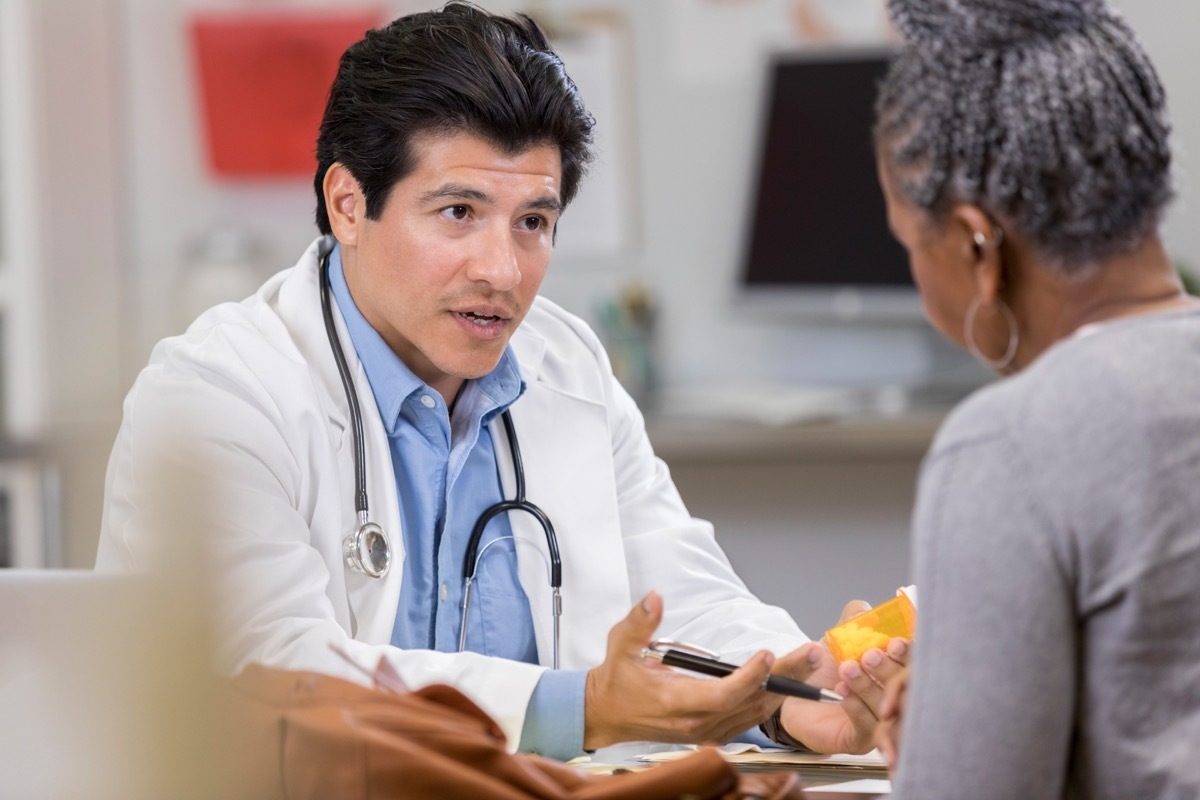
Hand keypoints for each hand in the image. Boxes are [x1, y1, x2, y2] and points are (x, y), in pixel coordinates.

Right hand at [583, 592, 796, 749]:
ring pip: (755, 713)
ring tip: (807, 662)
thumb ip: (641, 621)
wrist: (607, 714)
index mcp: (676, 701)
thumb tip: (655, 598)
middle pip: (750, 703)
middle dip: (784, 678)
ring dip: (783, 688)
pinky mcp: (711, 733)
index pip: (723, 695)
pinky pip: (748, 718)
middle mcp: (695, 723)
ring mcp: (705, 732)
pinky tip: (787, 681)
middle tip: (810, 653)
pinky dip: (769, 699)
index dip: (749, 677)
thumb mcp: (621, 644)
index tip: (766, 654)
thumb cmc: (617, 680)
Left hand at [778, 600, 909, 753]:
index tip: (895, 643)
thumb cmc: (824, 668)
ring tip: (847, 670)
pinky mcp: (862, 740)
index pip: (915, 663)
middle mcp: (895, 698)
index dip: (909, 654)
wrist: (795, 696)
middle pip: (907, 688)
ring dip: (868, 686)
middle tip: (869, 656)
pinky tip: (842, 693)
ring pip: (888, 709)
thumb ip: (854, 620)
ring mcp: (882, 721)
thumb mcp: (839, 638)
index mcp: (896, 671)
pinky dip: (856, 708)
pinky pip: (868, 727)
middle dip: (889, 669)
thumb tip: (866, 610)